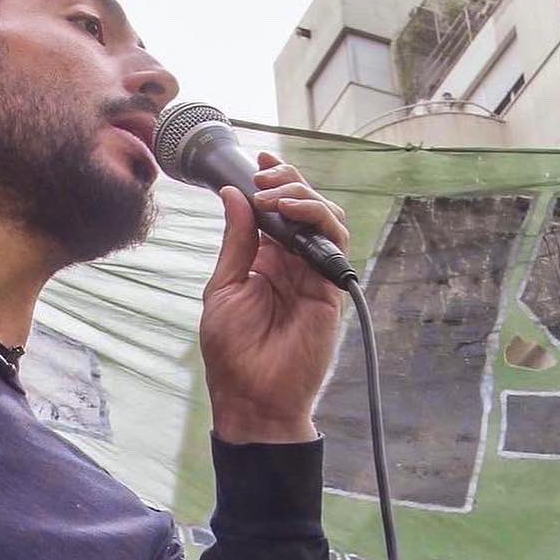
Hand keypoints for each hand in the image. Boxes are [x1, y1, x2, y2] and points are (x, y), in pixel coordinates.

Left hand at [200, 155, 347, 443]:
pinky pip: (335, 245)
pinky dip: (317, 220)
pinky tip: (290, 213)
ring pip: (326, 219)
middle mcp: (294, 265)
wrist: (252, 398)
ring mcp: (315, 276)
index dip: (273, 182)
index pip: (276, 212)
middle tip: (263, 176)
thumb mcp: (223, 287)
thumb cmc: (233, 353)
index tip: (257, 161)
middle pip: (304, 208)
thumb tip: (233, 195)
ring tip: (274, 195)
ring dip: (303, 196)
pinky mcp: (331, 290)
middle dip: (287, 182)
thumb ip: (237, 242)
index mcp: (266, 262)